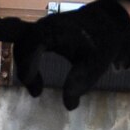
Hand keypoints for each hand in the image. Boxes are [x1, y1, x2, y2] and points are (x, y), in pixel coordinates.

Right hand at [0, 0, 129, 109]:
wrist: (107, 23)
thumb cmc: (101, 43)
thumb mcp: (94, 64)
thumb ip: (80, 82)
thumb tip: (69, 106)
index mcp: (57, 30)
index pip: (32, 44)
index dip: (28, 65)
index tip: (35, 88)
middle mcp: (46, 24)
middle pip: (22, 44)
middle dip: (25, 69)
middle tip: (36, 92)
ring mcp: (42, 25)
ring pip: (22, 44)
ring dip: (25, 66)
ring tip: (37, 89)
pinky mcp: (42, 30)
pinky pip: (27, 44)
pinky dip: (28, 60)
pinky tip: (36, 77)